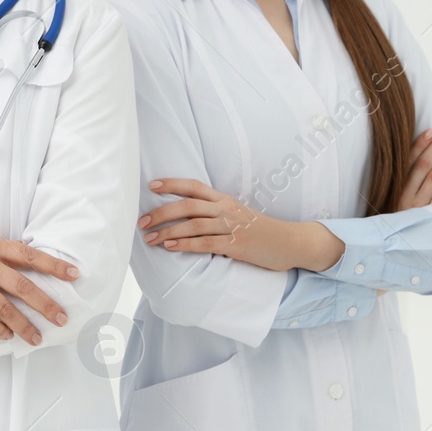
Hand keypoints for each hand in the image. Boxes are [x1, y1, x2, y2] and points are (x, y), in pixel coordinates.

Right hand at [0, 231, 79, 345]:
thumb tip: (15, 269)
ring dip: (25, 326)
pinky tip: (8, 337)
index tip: (74, 274)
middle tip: (63, 318)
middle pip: (25, 286)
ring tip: (38, 338)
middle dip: (47, 304)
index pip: (29, 254)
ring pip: (7, 309)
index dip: (54, 265)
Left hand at [139, 178, 340, 271]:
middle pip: (187, 206)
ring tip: (150, 238)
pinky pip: (206, 243)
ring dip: (168, 231)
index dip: (172, 184)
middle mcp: (226, 209)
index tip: (151, 185)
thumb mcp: (236, 214)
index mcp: (224, 199)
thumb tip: (184, 216)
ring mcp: (231, 226)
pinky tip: (170, 246)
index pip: (194, 186)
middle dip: (161, 213)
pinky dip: (185, 244)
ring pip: (193, 225)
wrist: (289, 242)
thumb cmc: (259, 230)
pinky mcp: (236, 245)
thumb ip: (213, 212)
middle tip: (142, 222)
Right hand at [397, 127, 431, 209]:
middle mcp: (405, 197)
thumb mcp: (389, 197)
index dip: (420, 145)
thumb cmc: (395, 215)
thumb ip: (400, 178)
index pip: (408, 162)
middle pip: (423, 167)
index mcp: (393, 189)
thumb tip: (415, 153)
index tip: (431, 131)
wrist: (394, 244)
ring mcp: (419, 207)